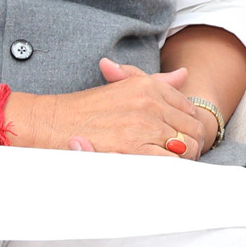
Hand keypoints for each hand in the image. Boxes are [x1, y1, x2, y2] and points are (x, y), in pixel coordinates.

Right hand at [11, 59, 213, 158]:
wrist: (53, 122)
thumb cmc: (87, 109)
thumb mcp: (124, 87)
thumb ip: (156, 82)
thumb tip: (183, 74)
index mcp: (149, 86)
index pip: (189, 109)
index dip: (187, 127)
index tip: (177, 137)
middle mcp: (150, 102)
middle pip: (192, 130)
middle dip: (189, 146)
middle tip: (177, 157)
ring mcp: (143, 125)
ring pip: (185, 148)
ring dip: (181, 160)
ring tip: (168, 166)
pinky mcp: (132, 148)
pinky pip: (167, 163)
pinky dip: (168, 169)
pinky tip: (158, 172)